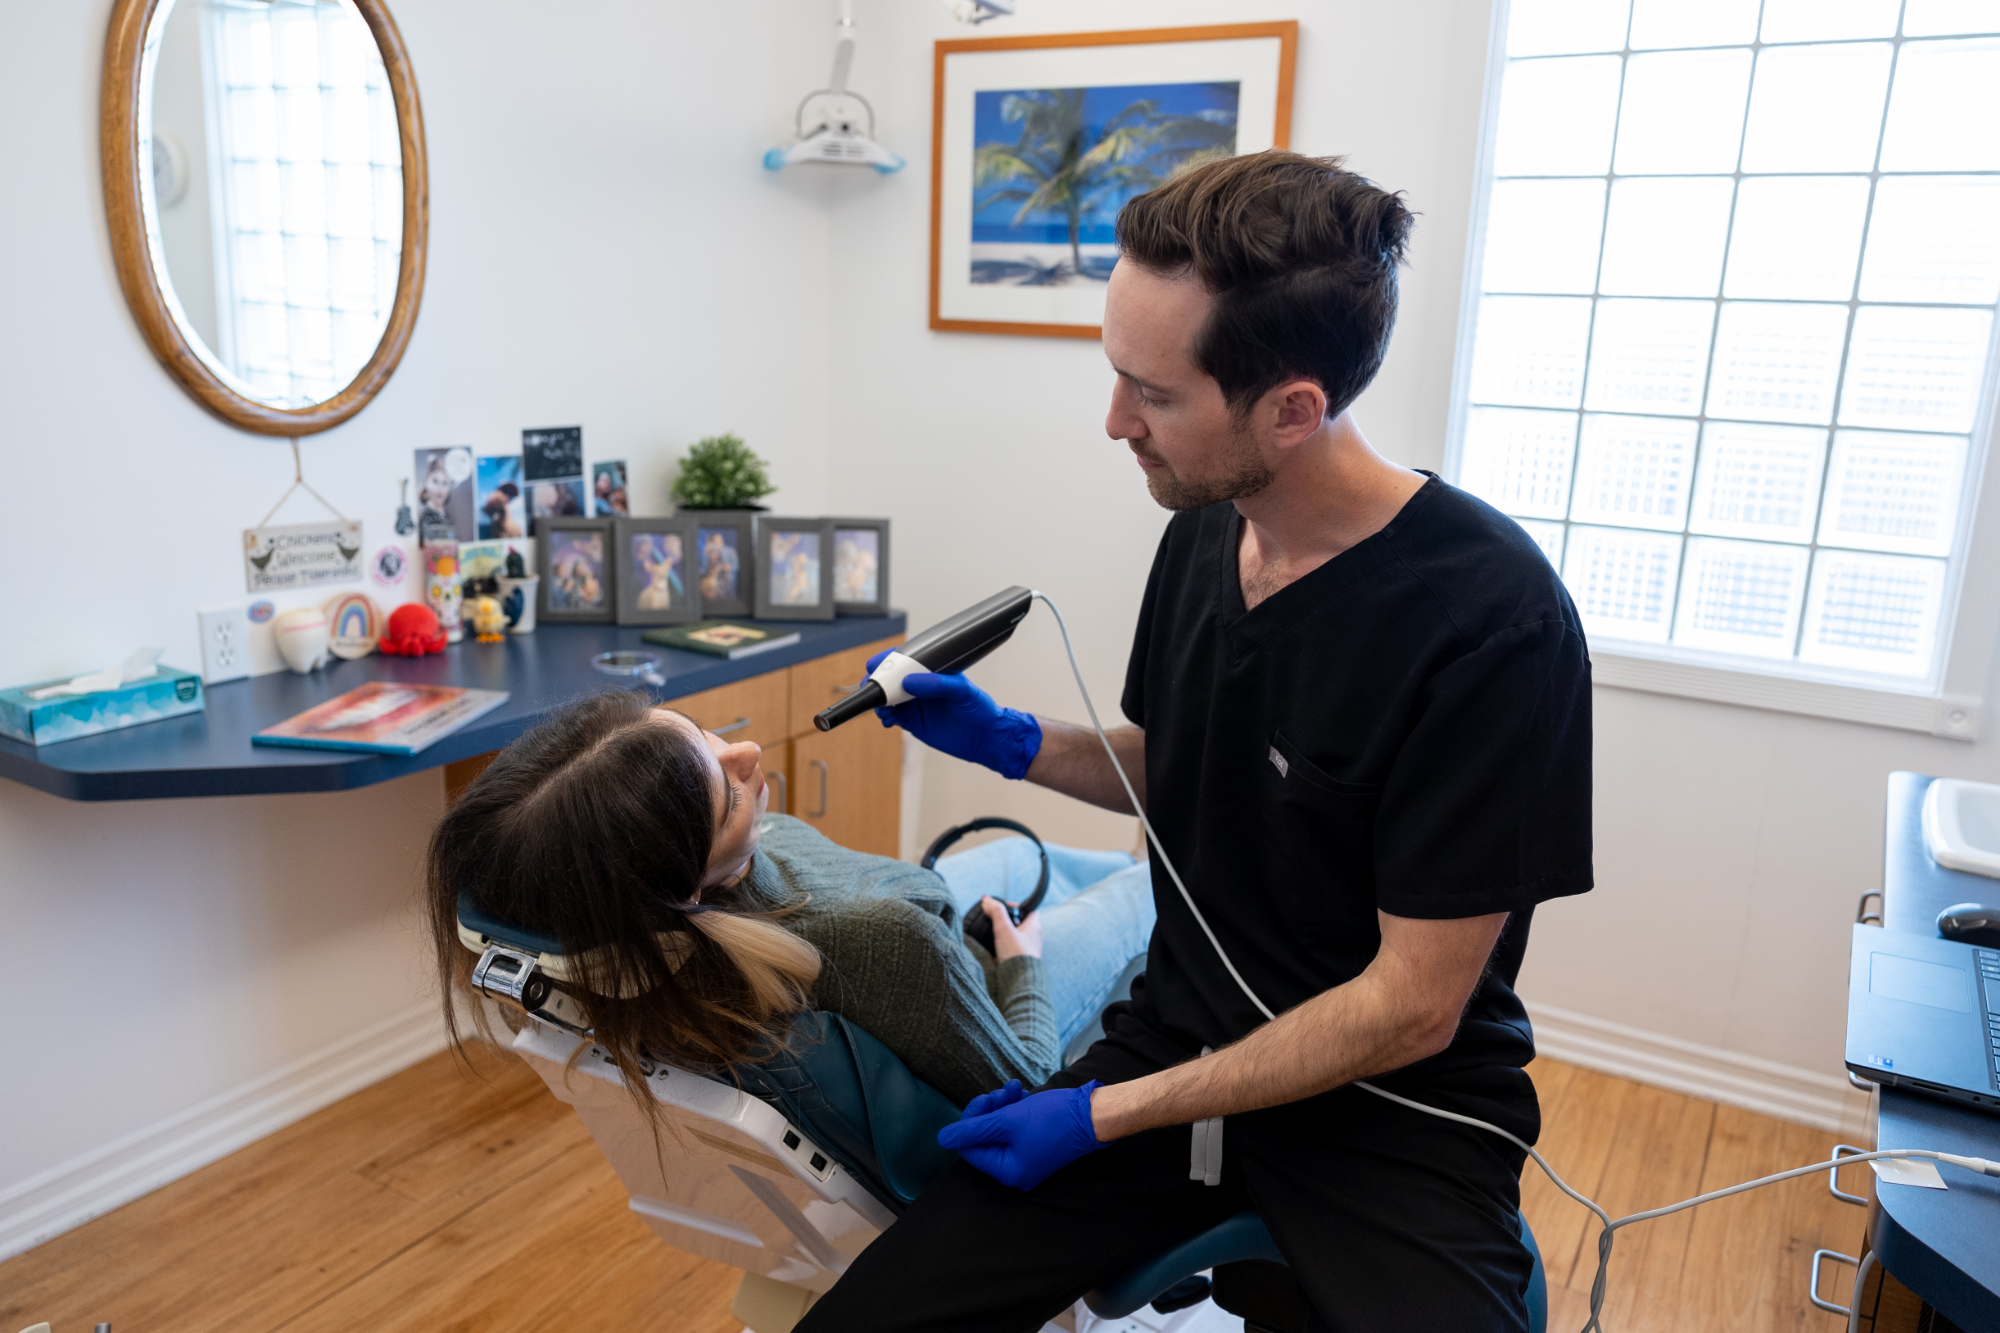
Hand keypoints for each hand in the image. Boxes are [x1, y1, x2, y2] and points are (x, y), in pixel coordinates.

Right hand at [868, 651, 1041, 779]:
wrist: (984, 738)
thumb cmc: (979, 709)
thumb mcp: (962, 691)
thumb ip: (937, 684)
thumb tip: (910, 682)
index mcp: (932, 671)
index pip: (906, 660)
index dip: (888, 660)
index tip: (876, 665)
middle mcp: (920, 685)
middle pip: (890, 678)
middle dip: (877, 681)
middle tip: (871, 687)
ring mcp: (915, 703)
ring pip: (887, 698)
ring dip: (879, 701)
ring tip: (882, 708)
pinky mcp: (913, 721)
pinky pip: (892, 716)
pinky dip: (885, 717)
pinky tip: (888, 720)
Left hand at [937, 1080, 1108, 1189]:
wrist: (1092, 1114)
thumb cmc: (1053, 1118)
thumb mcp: (1008, 1120)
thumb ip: (973, 1129)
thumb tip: (942, 1139)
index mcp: (1008, 1171)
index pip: (970, 1148)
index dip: (971, 1121)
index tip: (985, 1099)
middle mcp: (1017, 1171)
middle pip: (984, 1139)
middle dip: (989, 1111)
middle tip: (1000, 1093)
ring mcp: (1027, 1159)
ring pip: (999, 1130)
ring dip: (1002, 1106)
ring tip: (1014, 1089)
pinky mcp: (1036, 1146)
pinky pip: (1015, 1130)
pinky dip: (1015, 1111)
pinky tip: (1022, 1094)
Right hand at [980, 898, 1041, 960]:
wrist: (1018, 980)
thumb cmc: (1016, 954)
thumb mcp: (1004, 929)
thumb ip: (996, 912)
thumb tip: (987, 900)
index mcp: (1034, 928)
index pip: (1030, 911)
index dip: (1019, 906)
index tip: (1005, 907)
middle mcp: (1032, 939)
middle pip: (1021, 924)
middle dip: (1008, 922)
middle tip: (996, 921)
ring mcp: (1026, 951)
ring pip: (1014, 938)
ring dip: (1004, 935)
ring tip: (992, 934)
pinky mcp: (1019, 961)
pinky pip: (1010, 951)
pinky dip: (1001, 948)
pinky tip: (992, 950)